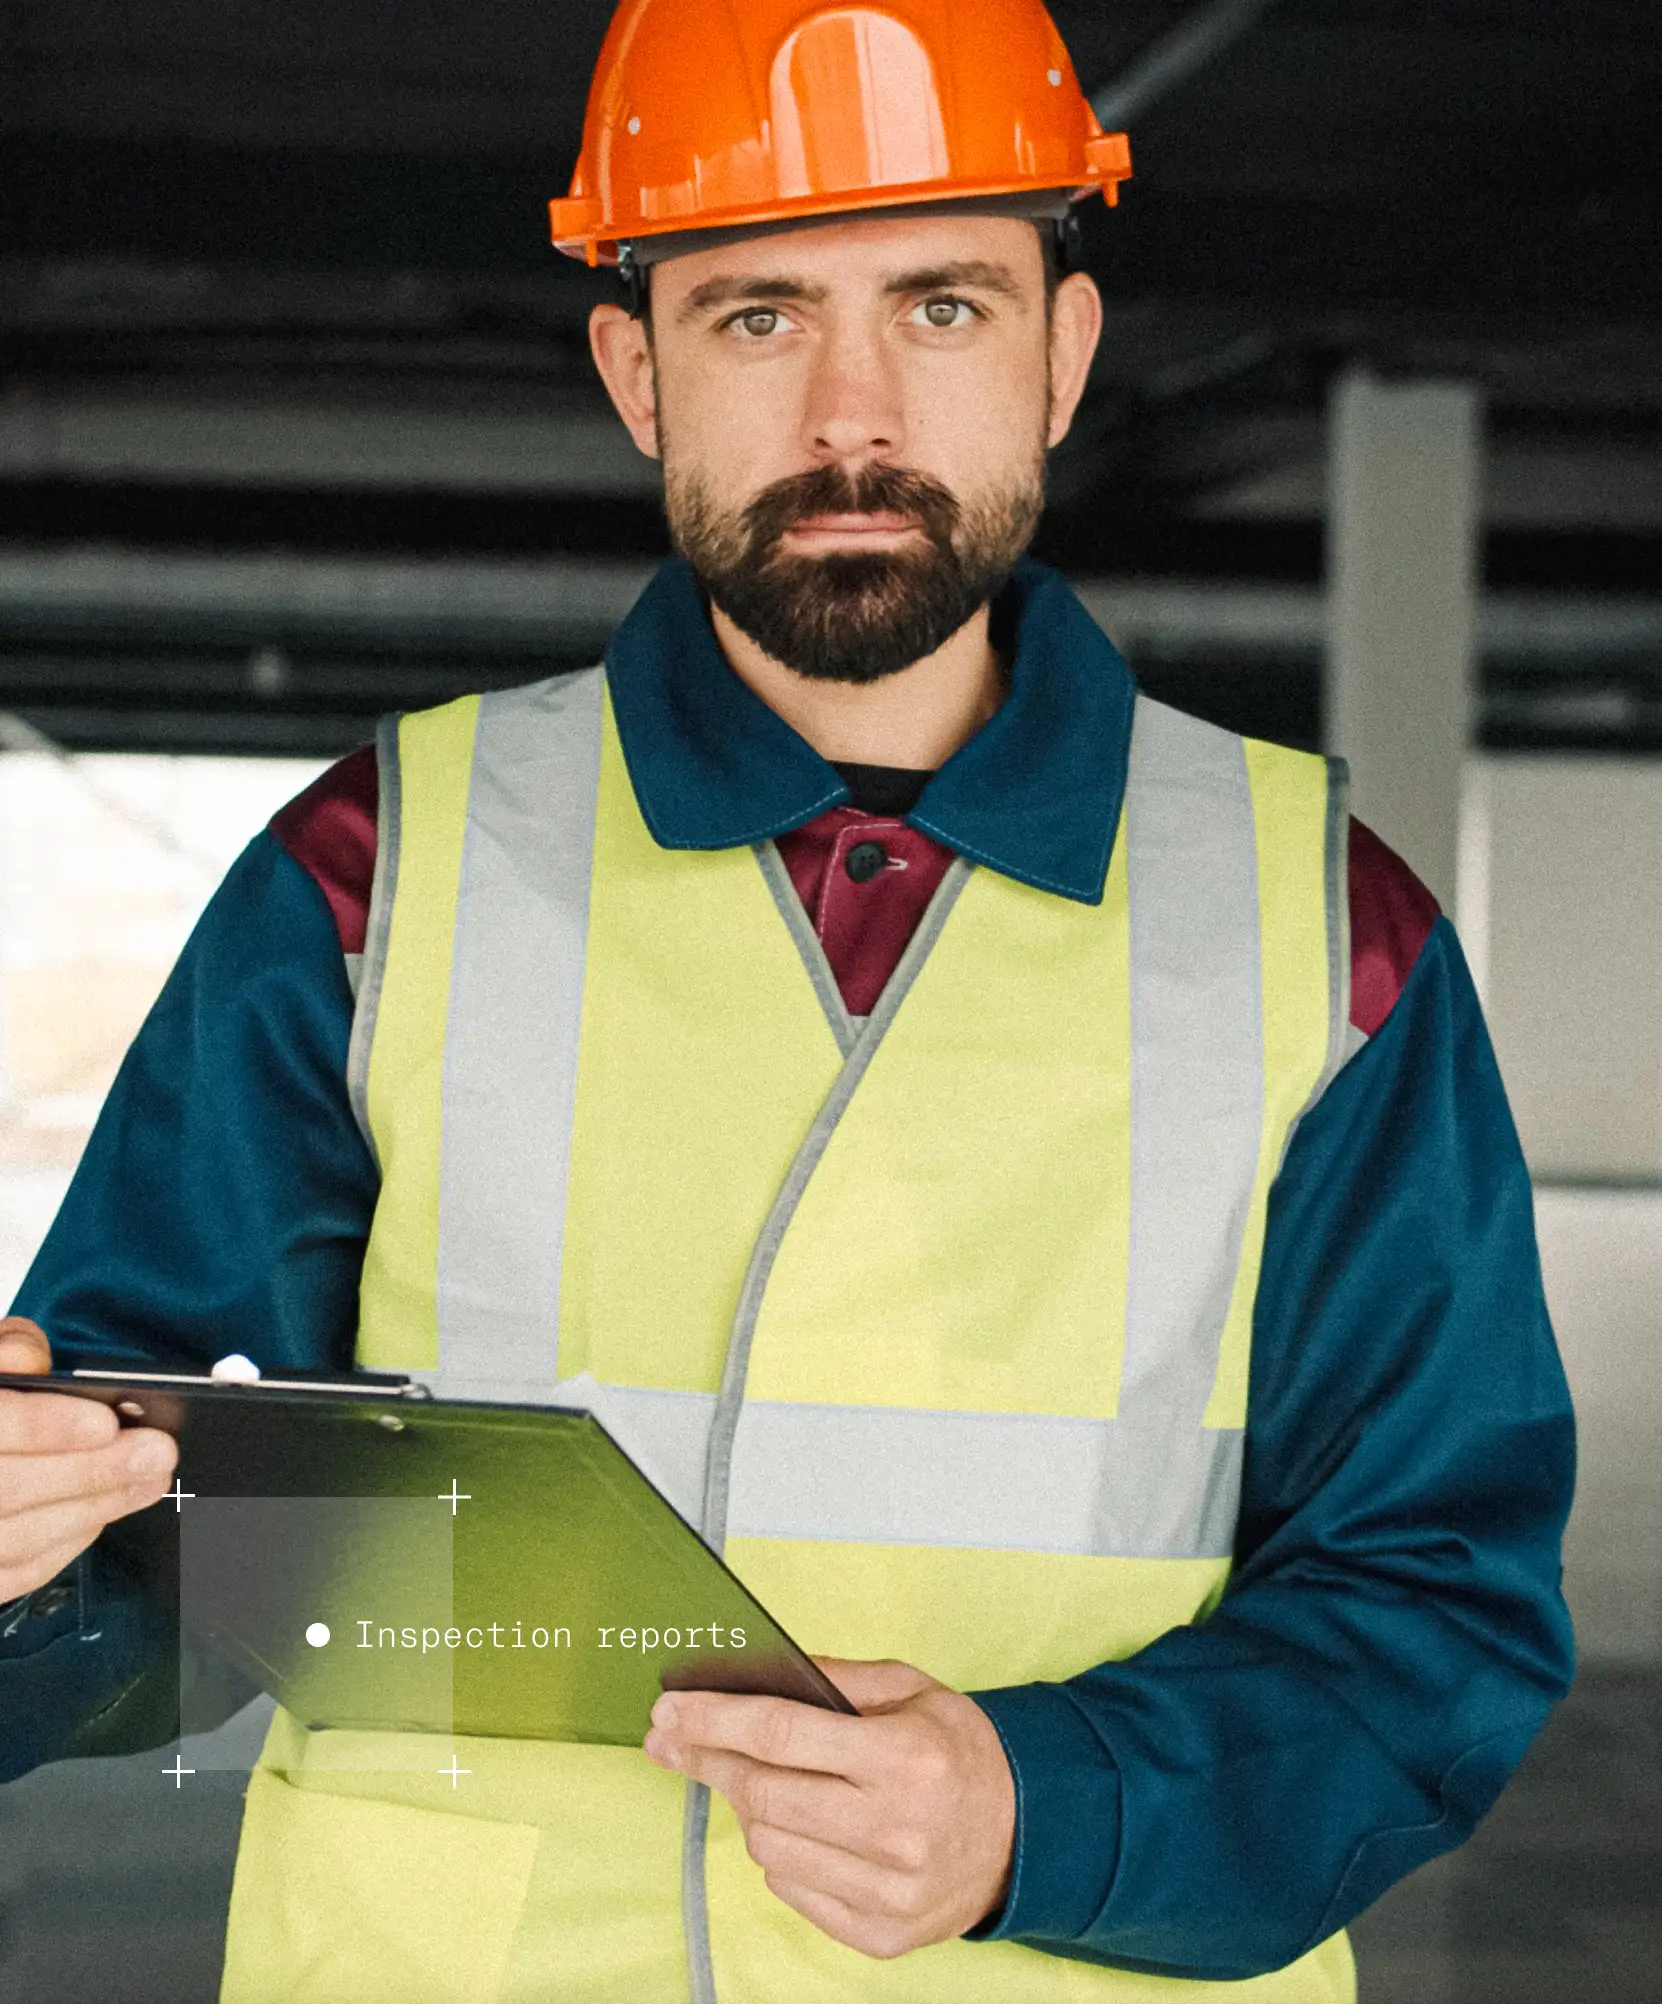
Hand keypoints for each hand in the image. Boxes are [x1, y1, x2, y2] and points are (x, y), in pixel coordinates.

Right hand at [0, 1318, 177, 1601]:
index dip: (46, 1426)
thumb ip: (8, 1353)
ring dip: (94, 1509)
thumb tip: (35, 1360)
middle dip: (91, 1473)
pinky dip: (67, 1543)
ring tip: (151, 1480)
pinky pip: (17, 1572)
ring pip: (17, 1540)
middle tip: (157, 1453)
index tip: (105, 1422)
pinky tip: (104, 1512)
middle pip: (9, 1489)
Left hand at [644, 1656, 1014, 1959]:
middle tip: (670, 1737)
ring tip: (754, 1779)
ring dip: (748, 1807)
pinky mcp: (879, 1934)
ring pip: (768, 1846)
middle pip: (763, 1794)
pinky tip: (796, 1826)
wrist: (1024, 1835)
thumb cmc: (958, 1752)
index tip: (669, 1708)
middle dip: (706, 1759)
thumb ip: (835, 1678)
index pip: (781, 1736)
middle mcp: (894, 1830)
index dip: (714, 1720)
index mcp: (902, 1759)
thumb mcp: (911, 1689)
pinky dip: (781, 1853)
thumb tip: (756, 1672)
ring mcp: (886, 1891)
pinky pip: (791, 1890)